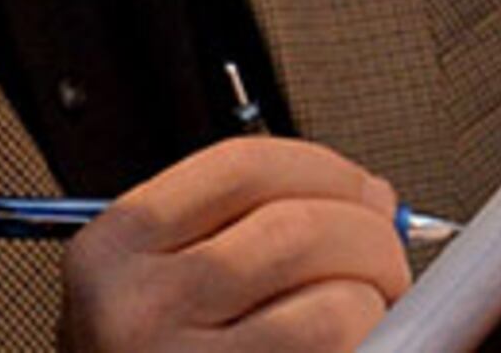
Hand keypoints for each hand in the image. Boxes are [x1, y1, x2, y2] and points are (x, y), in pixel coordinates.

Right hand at [59, 136, 408, 352]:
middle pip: (301, 224)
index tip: (361, 192)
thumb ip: (246, 233)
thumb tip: (369, 199)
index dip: (325, 170)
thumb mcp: (160, 296)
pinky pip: (340, 344)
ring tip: (366, 319)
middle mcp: (136, 308)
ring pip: (334, 292)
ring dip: (376, 301)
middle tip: (386, 265)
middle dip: (372, 237)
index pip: (244, 165)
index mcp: (113, 252)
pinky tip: (353, 351)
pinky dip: (372, 341)